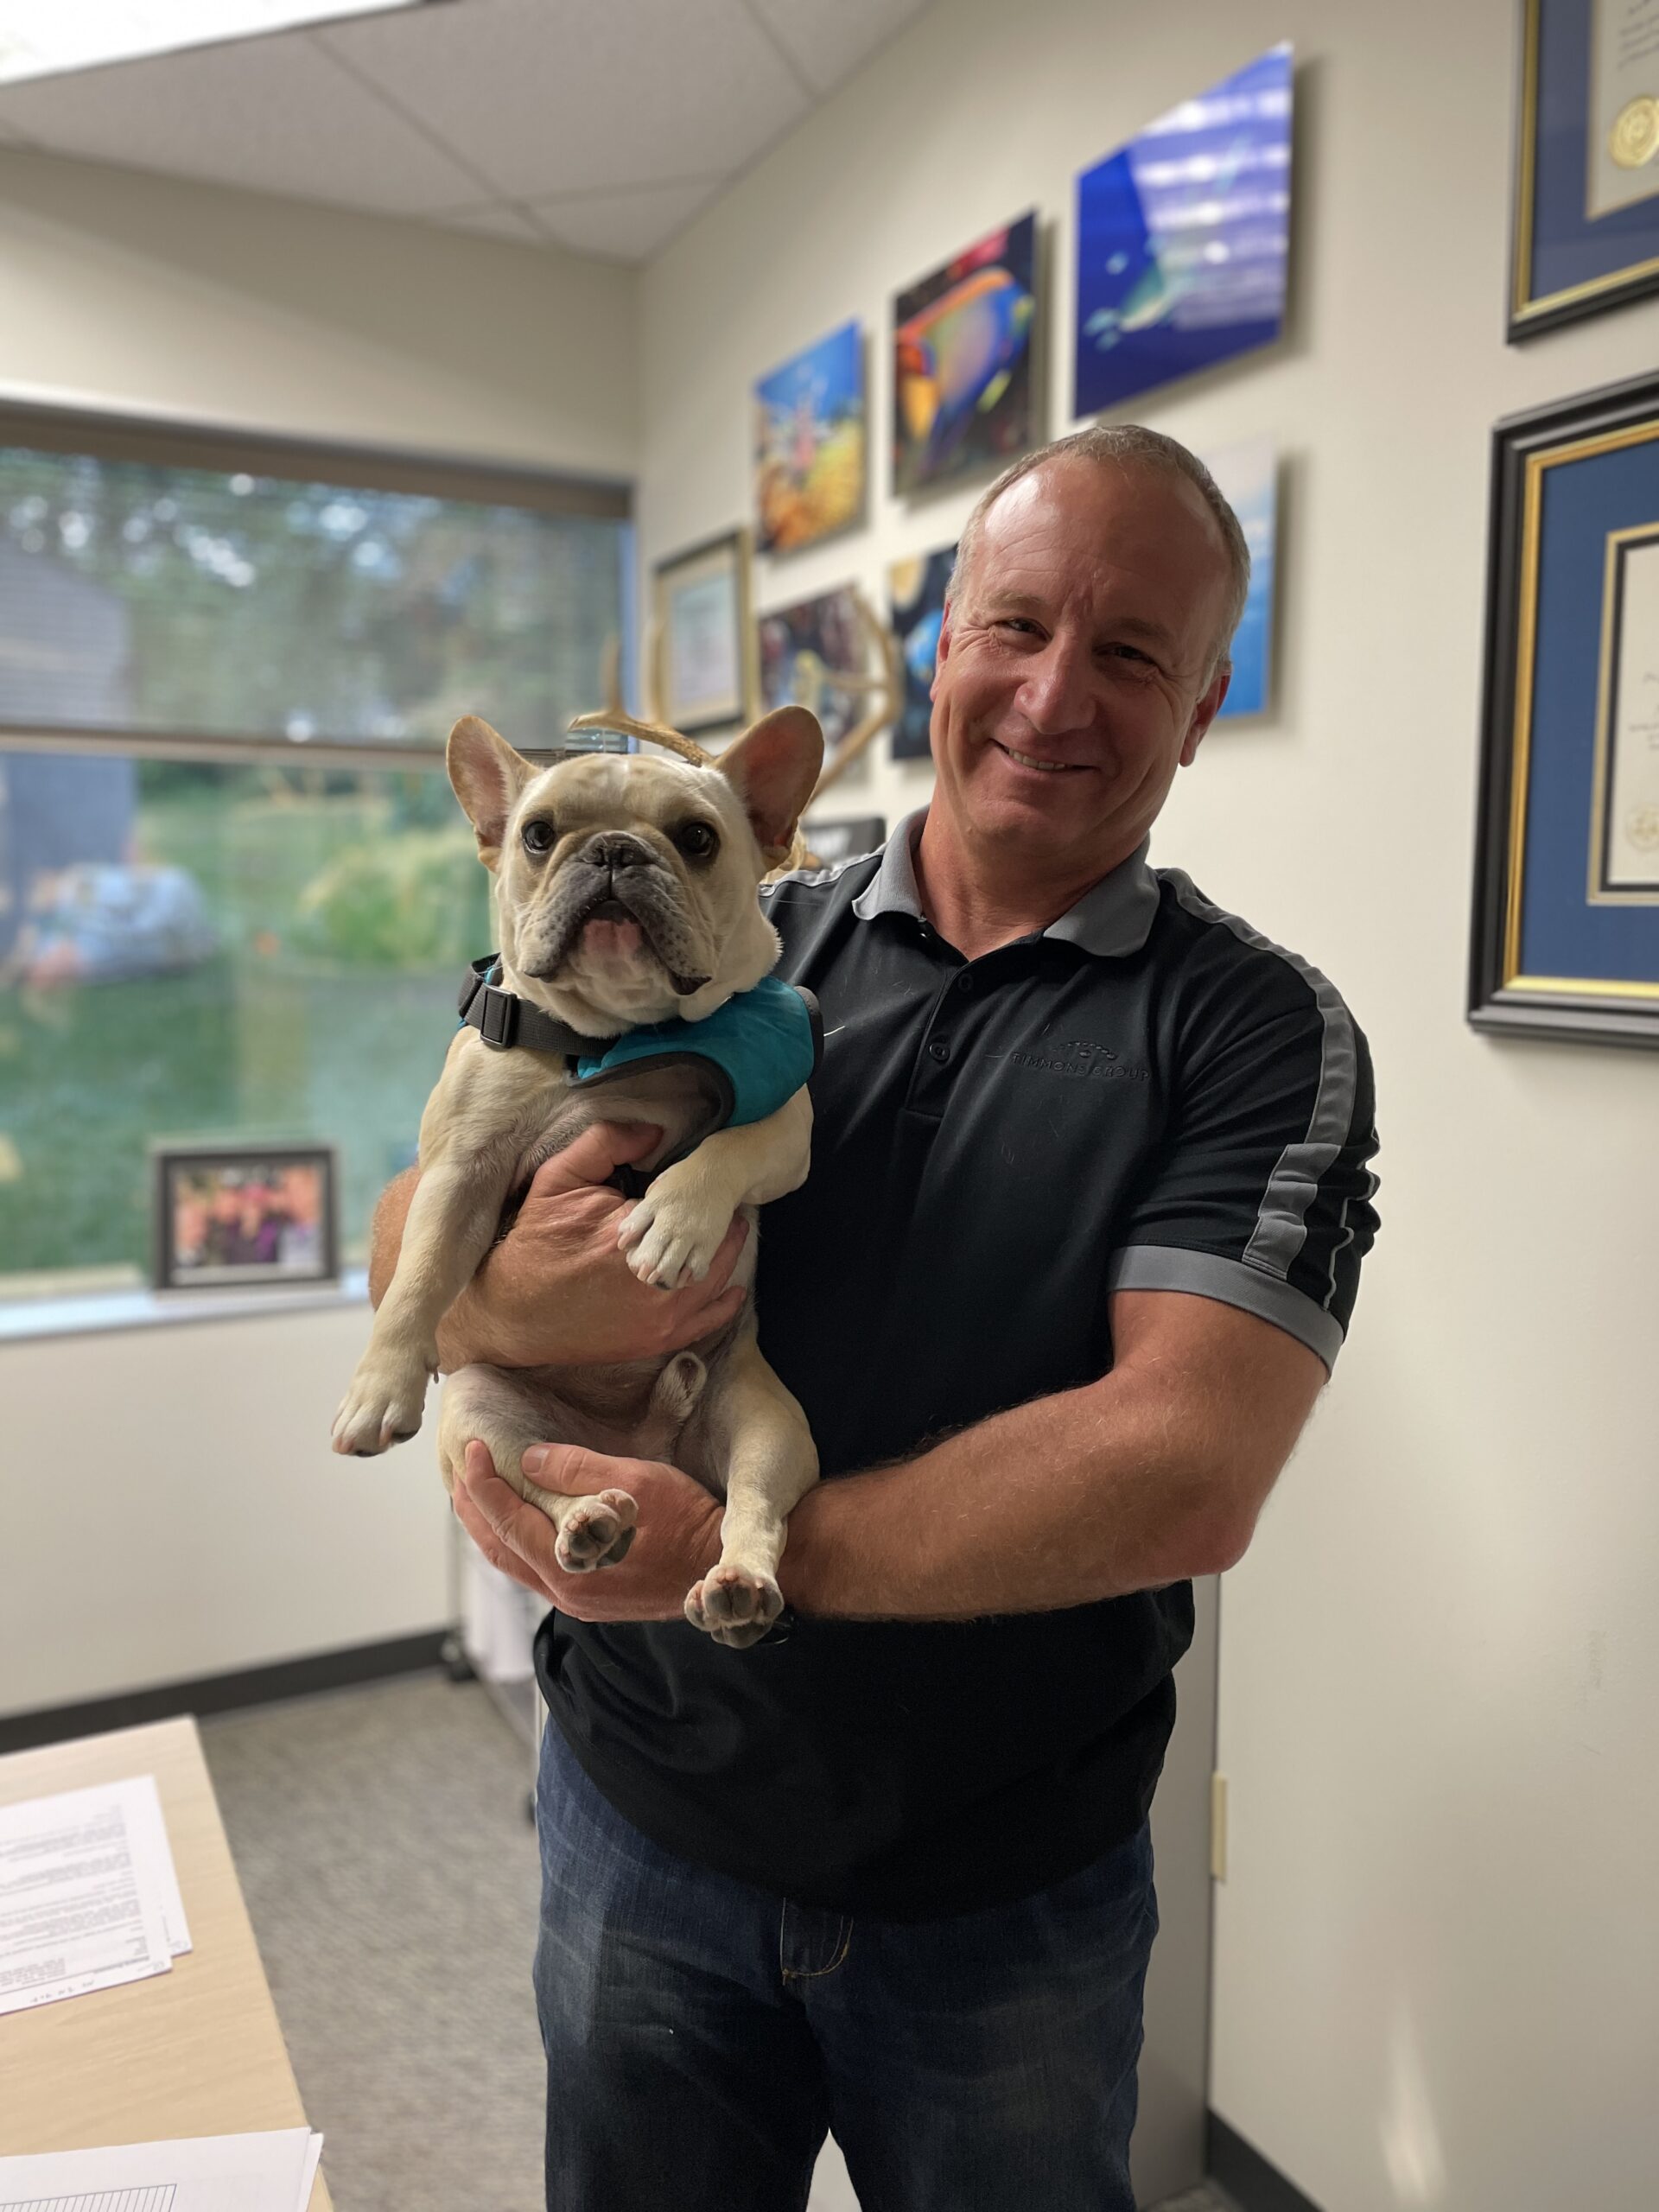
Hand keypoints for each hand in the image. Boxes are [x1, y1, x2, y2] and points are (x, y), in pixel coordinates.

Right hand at [439, 1121, 748, 1368]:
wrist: (516, 1311)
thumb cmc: (537, 1242)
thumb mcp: (559, 1179)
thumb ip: (605, 1144)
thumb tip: (654, 1130)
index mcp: (635, 1232)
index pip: (686, 1206)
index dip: (698, 1194)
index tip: (707, 1182)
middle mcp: (654, 1276)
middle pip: (709, 1242)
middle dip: (716, 1221)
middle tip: (723, 1205)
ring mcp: (660, 1313)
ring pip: (716, 1278)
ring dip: (727, 1254)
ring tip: (731, 1232)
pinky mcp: (658, 1339)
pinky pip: (707, 1320)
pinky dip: (723, 1302)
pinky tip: (732, 1286)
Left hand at [452, 1439, 722, 1620]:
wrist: (723, 1568)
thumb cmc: (688, 1521)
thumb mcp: (636, 1482)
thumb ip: (579, 1470)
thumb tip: (529, 1459)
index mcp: (571, 1564)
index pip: (507, 1521)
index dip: (482, 1483)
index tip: (471, 1447)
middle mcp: (567, 1591)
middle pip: (499, 1549)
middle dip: (473, 1509)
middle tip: (458, 1471)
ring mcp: (579, 1600)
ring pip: (516, 1564)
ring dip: (492, 1528)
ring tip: (477, 1495)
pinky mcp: (593, 1599)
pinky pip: (538, 1570)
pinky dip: (518, 1541)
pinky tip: (520, 1521)